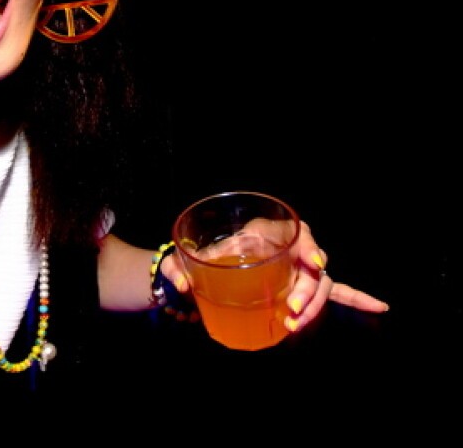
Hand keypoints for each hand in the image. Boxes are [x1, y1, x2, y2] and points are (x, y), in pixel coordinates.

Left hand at [161, 220, 389, 331]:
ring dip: (314, 307)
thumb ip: (184, 266)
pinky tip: (379, 306)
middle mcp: (288, 248)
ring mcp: (298, 268)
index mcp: (266, 232)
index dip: (309, 247)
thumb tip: (178, 280)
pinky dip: (356, 298)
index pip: (299, 233)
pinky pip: (334, 291)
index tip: (313, 263)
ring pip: (321, 286)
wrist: (209, 263)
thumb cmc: (205, 255)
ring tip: (295, 325)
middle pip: (312, 268)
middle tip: (292, 313)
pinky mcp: (302, 285)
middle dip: (308, 292)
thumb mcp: (195, 257)